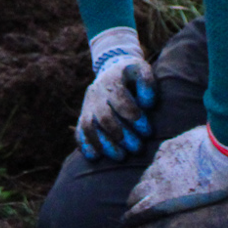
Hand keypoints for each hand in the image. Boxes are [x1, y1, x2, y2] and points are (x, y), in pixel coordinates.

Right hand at [76, 27, 158, 159]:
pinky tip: (96, 157)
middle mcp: (96, 94)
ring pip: (90, 127)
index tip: (148, 131)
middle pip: (104, 118)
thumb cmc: (132, 75)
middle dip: (121, 135)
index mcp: (111, 81)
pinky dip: (86, 145)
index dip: (134, 117)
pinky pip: (80, 132)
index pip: (120, 100)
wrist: (111, 70)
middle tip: (138, 148)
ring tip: (121, 157)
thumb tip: (146, 104)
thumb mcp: (142, 70)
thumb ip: (147, 83)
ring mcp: (88, 106)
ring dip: (105, 144)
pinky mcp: (83, 116)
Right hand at [122, 125, 227, 226]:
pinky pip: (158, 159)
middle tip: (131, 205)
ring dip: (145, 184)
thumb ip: (183, 202)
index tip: (125, 222)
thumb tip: (178, 203)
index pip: (140, 211)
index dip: (131, 217)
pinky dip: (158, 166)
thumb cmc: (224, 179)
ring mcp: (161, 162)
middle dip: (132, 201)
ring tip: (145, 188)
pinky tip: (162, 167)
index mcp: (166, 199)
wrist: (224, 148)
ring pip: (146, 175)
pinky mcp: (168, 147)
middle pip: (137, 193)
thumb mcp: (204, 201)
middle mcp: (158, 181)